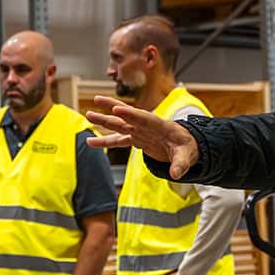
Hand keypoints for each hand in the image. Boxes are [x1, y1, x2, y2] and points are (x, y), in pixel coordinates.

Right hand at [86, 100, 200, 177]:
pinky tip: (91, 141)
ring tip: (88, 115)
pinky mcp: (136, 139)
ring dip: (104, 120)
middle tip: (96, 100)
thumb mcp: (187, 156)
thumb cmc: (187, 147)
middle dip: (112, 107)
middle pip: (128, 115)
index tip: (117, 109)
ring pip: (119, 124)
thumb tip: (176, 174)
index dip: (131, 114)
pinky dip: (105, 141)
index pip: (145, 118)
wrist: (185, 147)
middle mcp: (147, 126)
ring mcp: (140, 132)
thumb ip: (180, 164)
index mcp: (161, 126)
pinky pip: (118, 140)